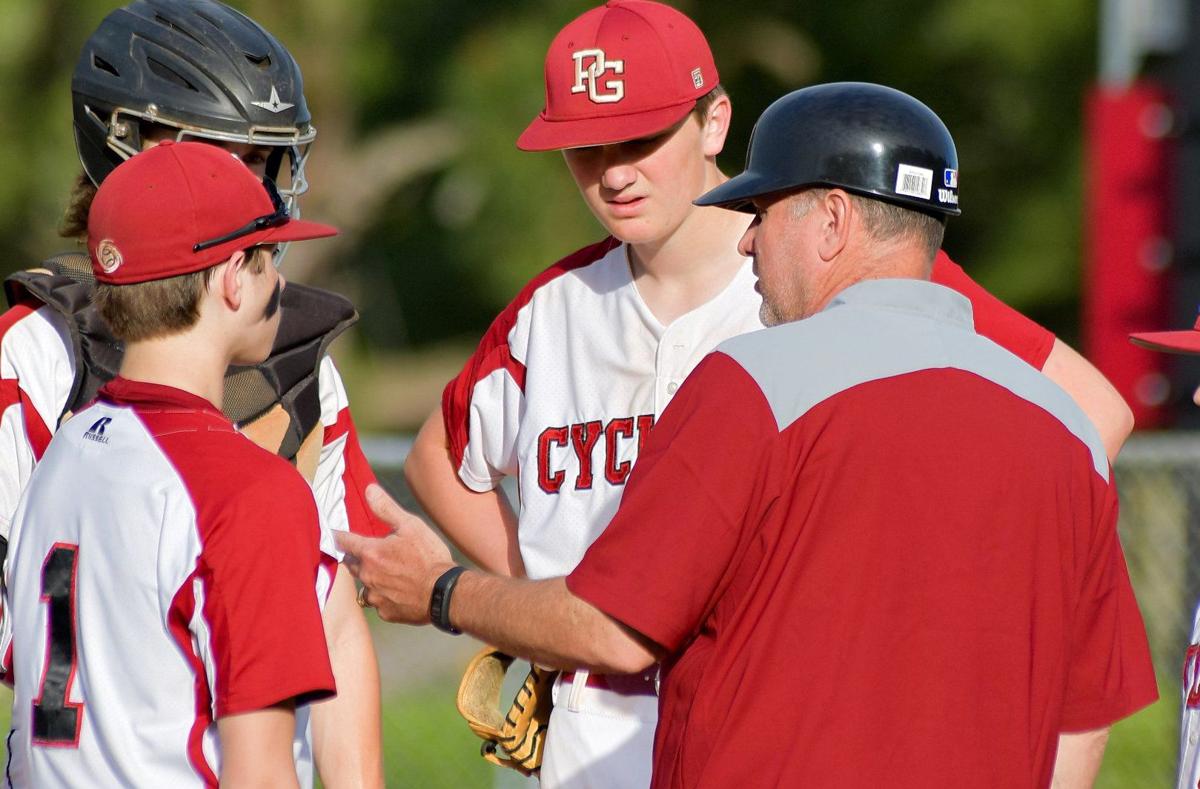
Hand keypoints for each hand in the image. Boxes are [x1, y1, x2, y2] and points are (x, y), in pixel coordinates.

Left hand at [335, 484, 454, 624]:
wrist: (445, 593)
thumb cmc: (429, 557)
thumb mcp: (411, 526)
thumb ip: (386, 508)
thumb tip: (369, 490)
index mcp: (370, 553)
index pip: (343, 541)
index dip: (339, 536)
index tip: (335, 534)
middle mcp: (366, 576)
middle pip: (351, 564)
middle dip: (357, 557)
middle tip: (370, 553)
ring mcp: (374, 596)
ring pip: (364, 584)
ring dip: (371, 578)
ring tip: (389, 574)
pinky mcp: (385, 612)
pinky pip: (378, 602)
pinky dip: (384, 596)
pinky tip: (399, 591)